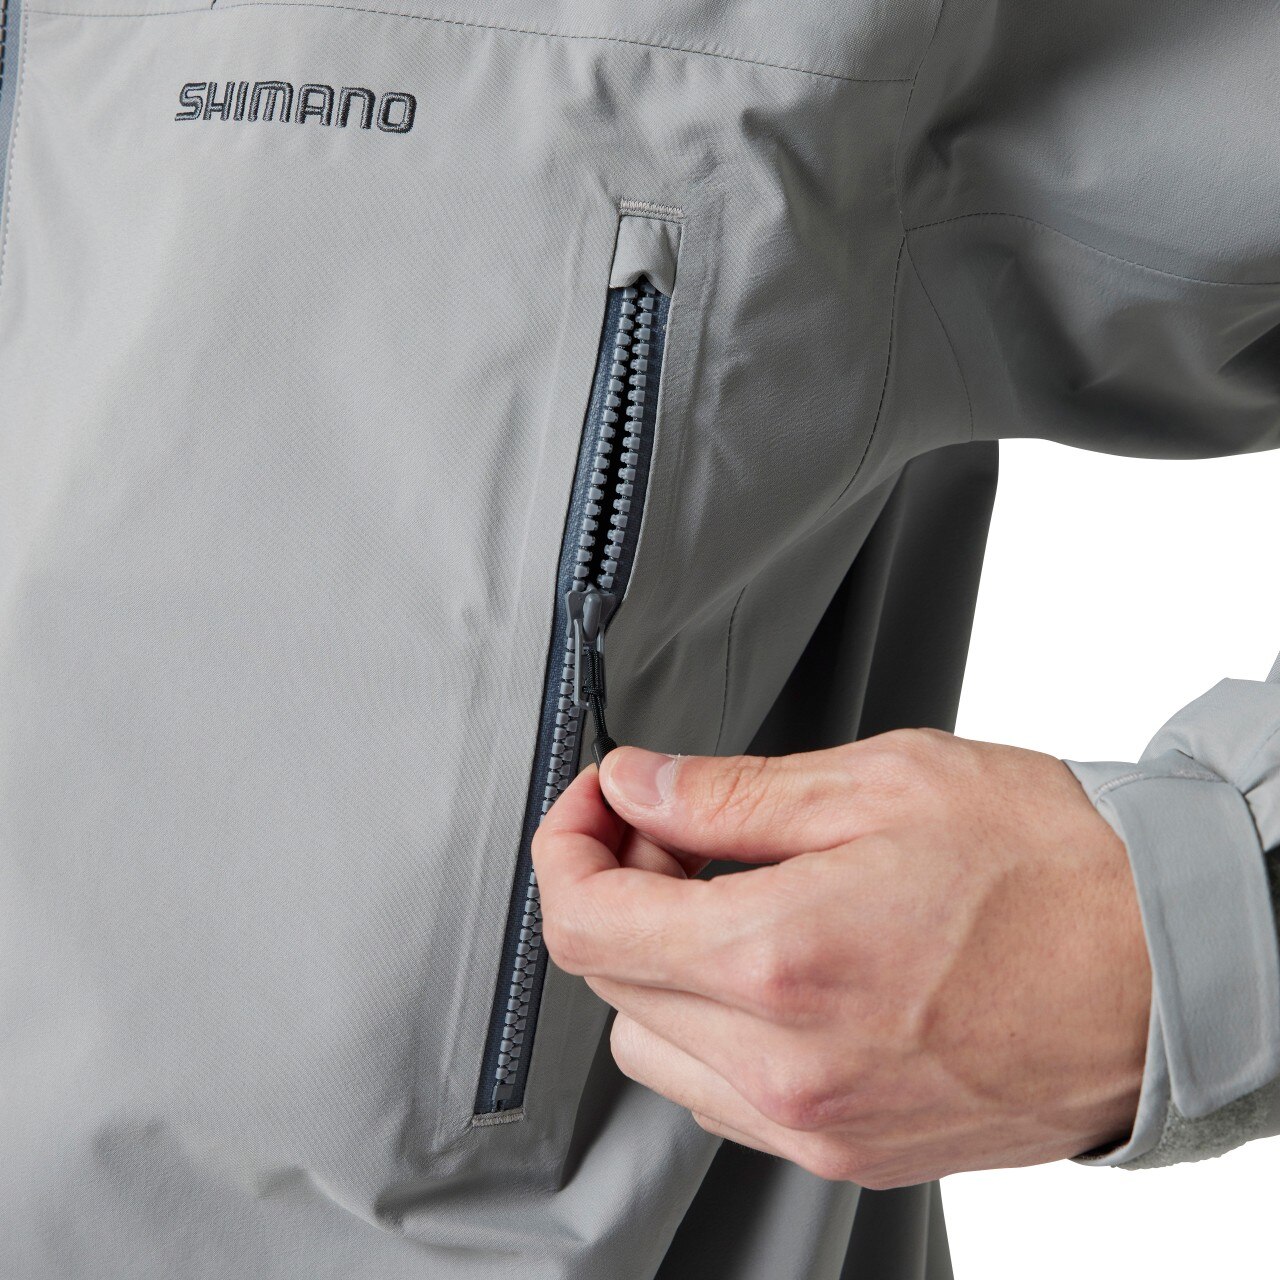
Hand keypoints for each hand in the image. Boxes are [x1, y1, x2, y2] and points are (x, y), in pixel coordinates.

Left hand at [532, 729, 1151, 1187]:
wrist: (1168, 968)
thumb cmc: (1051, 868)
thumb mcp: (879, 783)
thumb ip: (729, 794)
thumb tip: (636, 786)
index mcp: (781, 957)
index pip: (585, 919)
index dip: (565, 844)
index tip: (593, 802)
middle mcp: (785, 1063)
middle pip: (609, 981)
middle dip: (616, 889)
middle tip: (672, 830)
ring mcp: (816, 1122)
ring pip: (652, 1046)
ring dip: (659, 963)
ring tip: (728, 898)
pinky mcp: (850, 1148)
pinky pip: (720, 1095)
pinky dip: (711, 1024)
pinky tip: (771, 966)